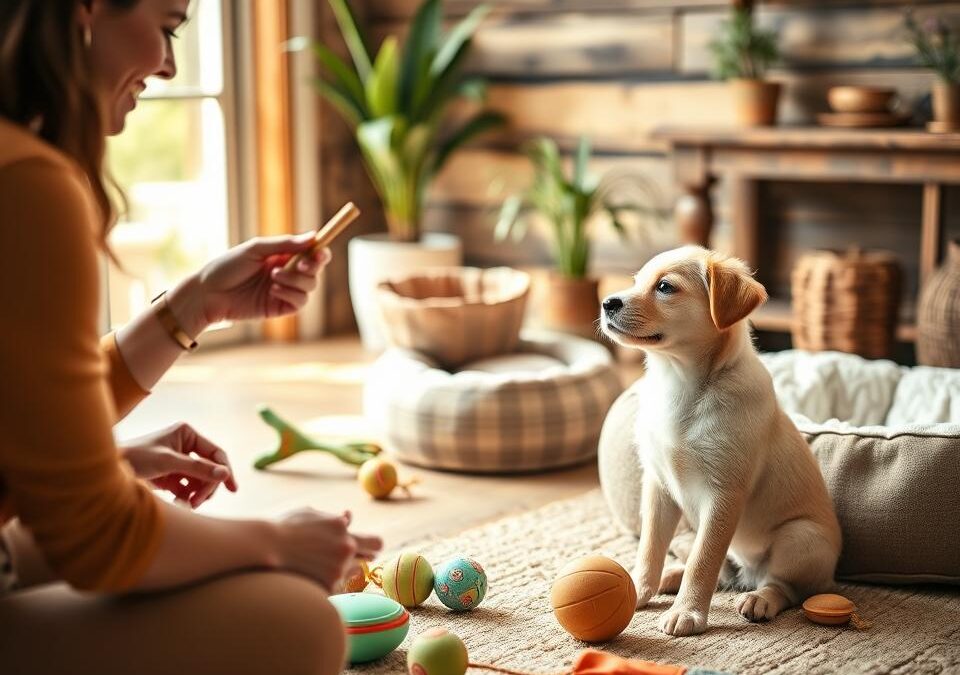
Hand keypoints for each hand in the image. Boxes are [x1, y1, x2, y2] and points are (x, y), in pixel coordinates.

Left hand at [120, 422, 237, 508]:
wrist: (106, 471)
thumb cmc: (134, 458)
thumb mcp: (168, 462)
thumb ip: (198, 468)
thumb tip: (225, 474)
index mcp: (187, 434)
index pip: (216, 453)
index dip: (225, 470)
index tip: (231, 489)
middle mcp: (185, 445)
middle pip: (210, 469)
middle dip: (207, 486)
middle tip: (198, 502)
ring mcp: (178, 462)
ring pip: (200, 481)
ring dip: (197, 494)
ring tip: (188, 504)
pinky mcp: (170, 476)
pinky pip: (188, 488)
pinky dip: (187, 497)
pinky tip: (179, 503)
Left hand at [195, 232, 330, 324]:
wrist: (209, 294)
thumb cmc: (228, 267)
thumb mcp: (256, 249)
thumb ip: (286, 244)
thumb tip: (314, 237)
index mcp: (281, 256)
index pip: (309, 253)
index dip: (319, 252)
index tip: (320, 251)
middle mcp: (286, 273)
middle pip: (315, 270)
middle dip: (311, 266)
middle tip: (300, 264)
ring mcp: (284, 291)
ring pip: (310, 286)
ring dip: (296, 280)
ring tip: (273, 277)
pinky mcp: (280, 307)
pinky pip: (301, 301)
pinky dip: (291, 294)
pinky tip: (273, 290)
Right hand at [274, 509, 382, 590]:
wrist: (265, 547)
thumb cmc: (286, 527)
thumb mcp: (310, 514)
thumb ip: (333, 519)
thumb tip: (349, 517)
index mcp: (343, 529)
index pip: (375, 543)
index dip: (373, 547)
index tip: (370, 550)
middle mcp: (346, 548)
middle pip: (366, 560)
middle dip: (360, 559)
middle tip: (349, 560)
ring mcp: (337, 569)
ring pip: (349, 573)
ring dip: (340, 570)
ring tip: (318, 564)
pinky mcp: (327, 586)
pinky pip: (335, 586)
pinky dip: (326, 582)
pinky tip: (311, 574)